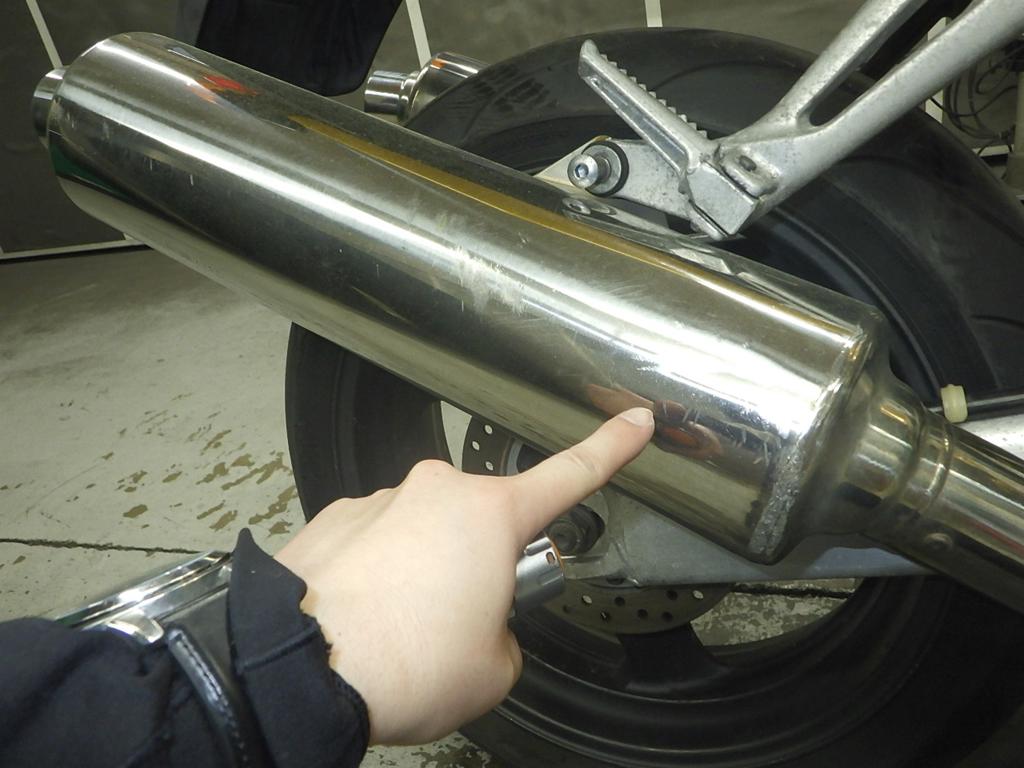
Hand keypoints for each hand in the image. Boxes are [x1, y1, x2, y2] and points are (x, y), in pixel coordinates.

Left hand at [274, 408, 654, 744]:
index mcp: (491, 516)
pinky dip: (379, 577)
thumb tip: (481, 625)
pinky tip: (365, 617)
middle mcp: (437, 492)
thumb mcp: (493, 668)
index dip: (612, 448)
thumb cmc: (402, 665)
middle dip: (482, 565)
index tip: (635, 421)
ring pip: (425, 536)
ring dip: (425, 574)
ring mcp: (381, 500)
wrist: (299, 672)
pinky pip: (377, 544)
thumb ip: (505, 635)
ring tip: (401, 629)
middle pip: (484, 523)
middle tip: (457, 623)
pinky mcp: (335, 519)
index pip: (571, 474)